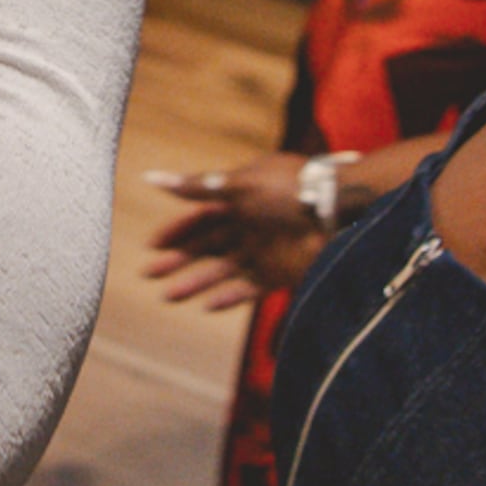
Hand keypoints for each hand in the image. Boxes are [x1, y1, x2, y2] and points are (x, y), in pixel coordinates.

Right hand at [141, 154, 328, 311]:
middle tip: (148, 274)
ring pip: (220, 271)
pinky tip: (207, 307)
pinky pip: (248, 289)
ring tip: (167, 297)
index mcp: (239, 200)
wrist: (337, 209)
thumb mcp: (238, 184)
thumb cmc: (287, 189)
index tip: (152, 245)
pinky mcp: (279, 273)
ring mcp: (263, 251)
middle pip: (205, 247)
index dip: (176, 231)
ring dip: (194, 283)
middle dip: (177, 261)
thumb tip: (152, 178)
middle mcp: (248, 227)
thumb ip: (197, 186)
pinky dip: (228, 298)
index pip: (199, 218)